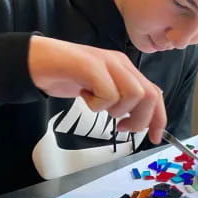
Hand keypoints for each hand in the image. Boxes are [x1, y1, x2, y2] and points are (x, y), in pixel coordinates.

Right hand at [28, 35, 166, 142]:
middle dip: (139, 120)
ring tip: (96, 104)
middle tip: (121, 127)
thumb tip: (138, 119)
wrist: (38, 60)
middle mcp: (120, 63)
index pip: (154, 93)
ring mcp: (106, 63)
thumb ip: (119, 97)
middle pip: (149, 95)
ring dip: (115, 110)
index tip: (154, 137)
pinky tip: (83, 96)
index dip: (159, 118)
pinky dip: (96, 104)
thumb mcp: (99, 89)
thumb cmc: (68, 76)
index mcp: (125, 68)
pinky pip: (108, 94)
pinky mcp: (91, 66)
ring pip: (133, 95)